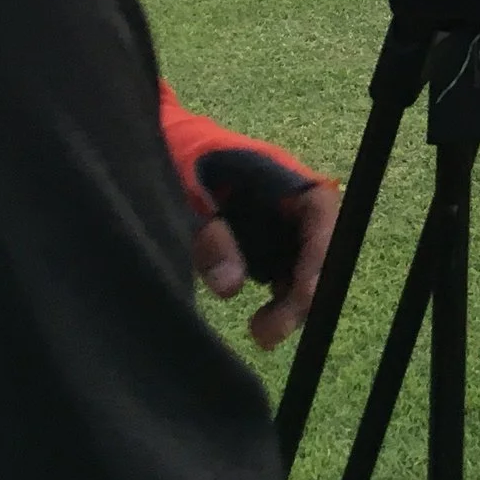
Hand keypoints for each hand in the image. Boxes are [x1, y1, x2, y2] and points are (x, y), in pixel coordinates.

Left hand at [158, 81, 341, 349]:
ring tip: (262, 334)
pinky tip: (260, 320)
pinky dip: (277, 297)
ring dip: (291, 301)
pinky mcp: (262, 239)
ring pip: (302, 263)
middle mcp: (288, 198)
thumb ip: (208, 233)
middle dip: (303, 292)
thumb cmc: (174, 157)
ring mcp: (277, 219)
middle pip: (317, 245)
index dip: (321, 252)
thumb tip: (231, 287)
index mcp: (278, 173)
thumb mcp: (184, 191)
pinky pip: (281, 269)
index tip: (304, 295)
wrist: (158, 145)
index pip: (319, 210)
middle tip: (269, 332)